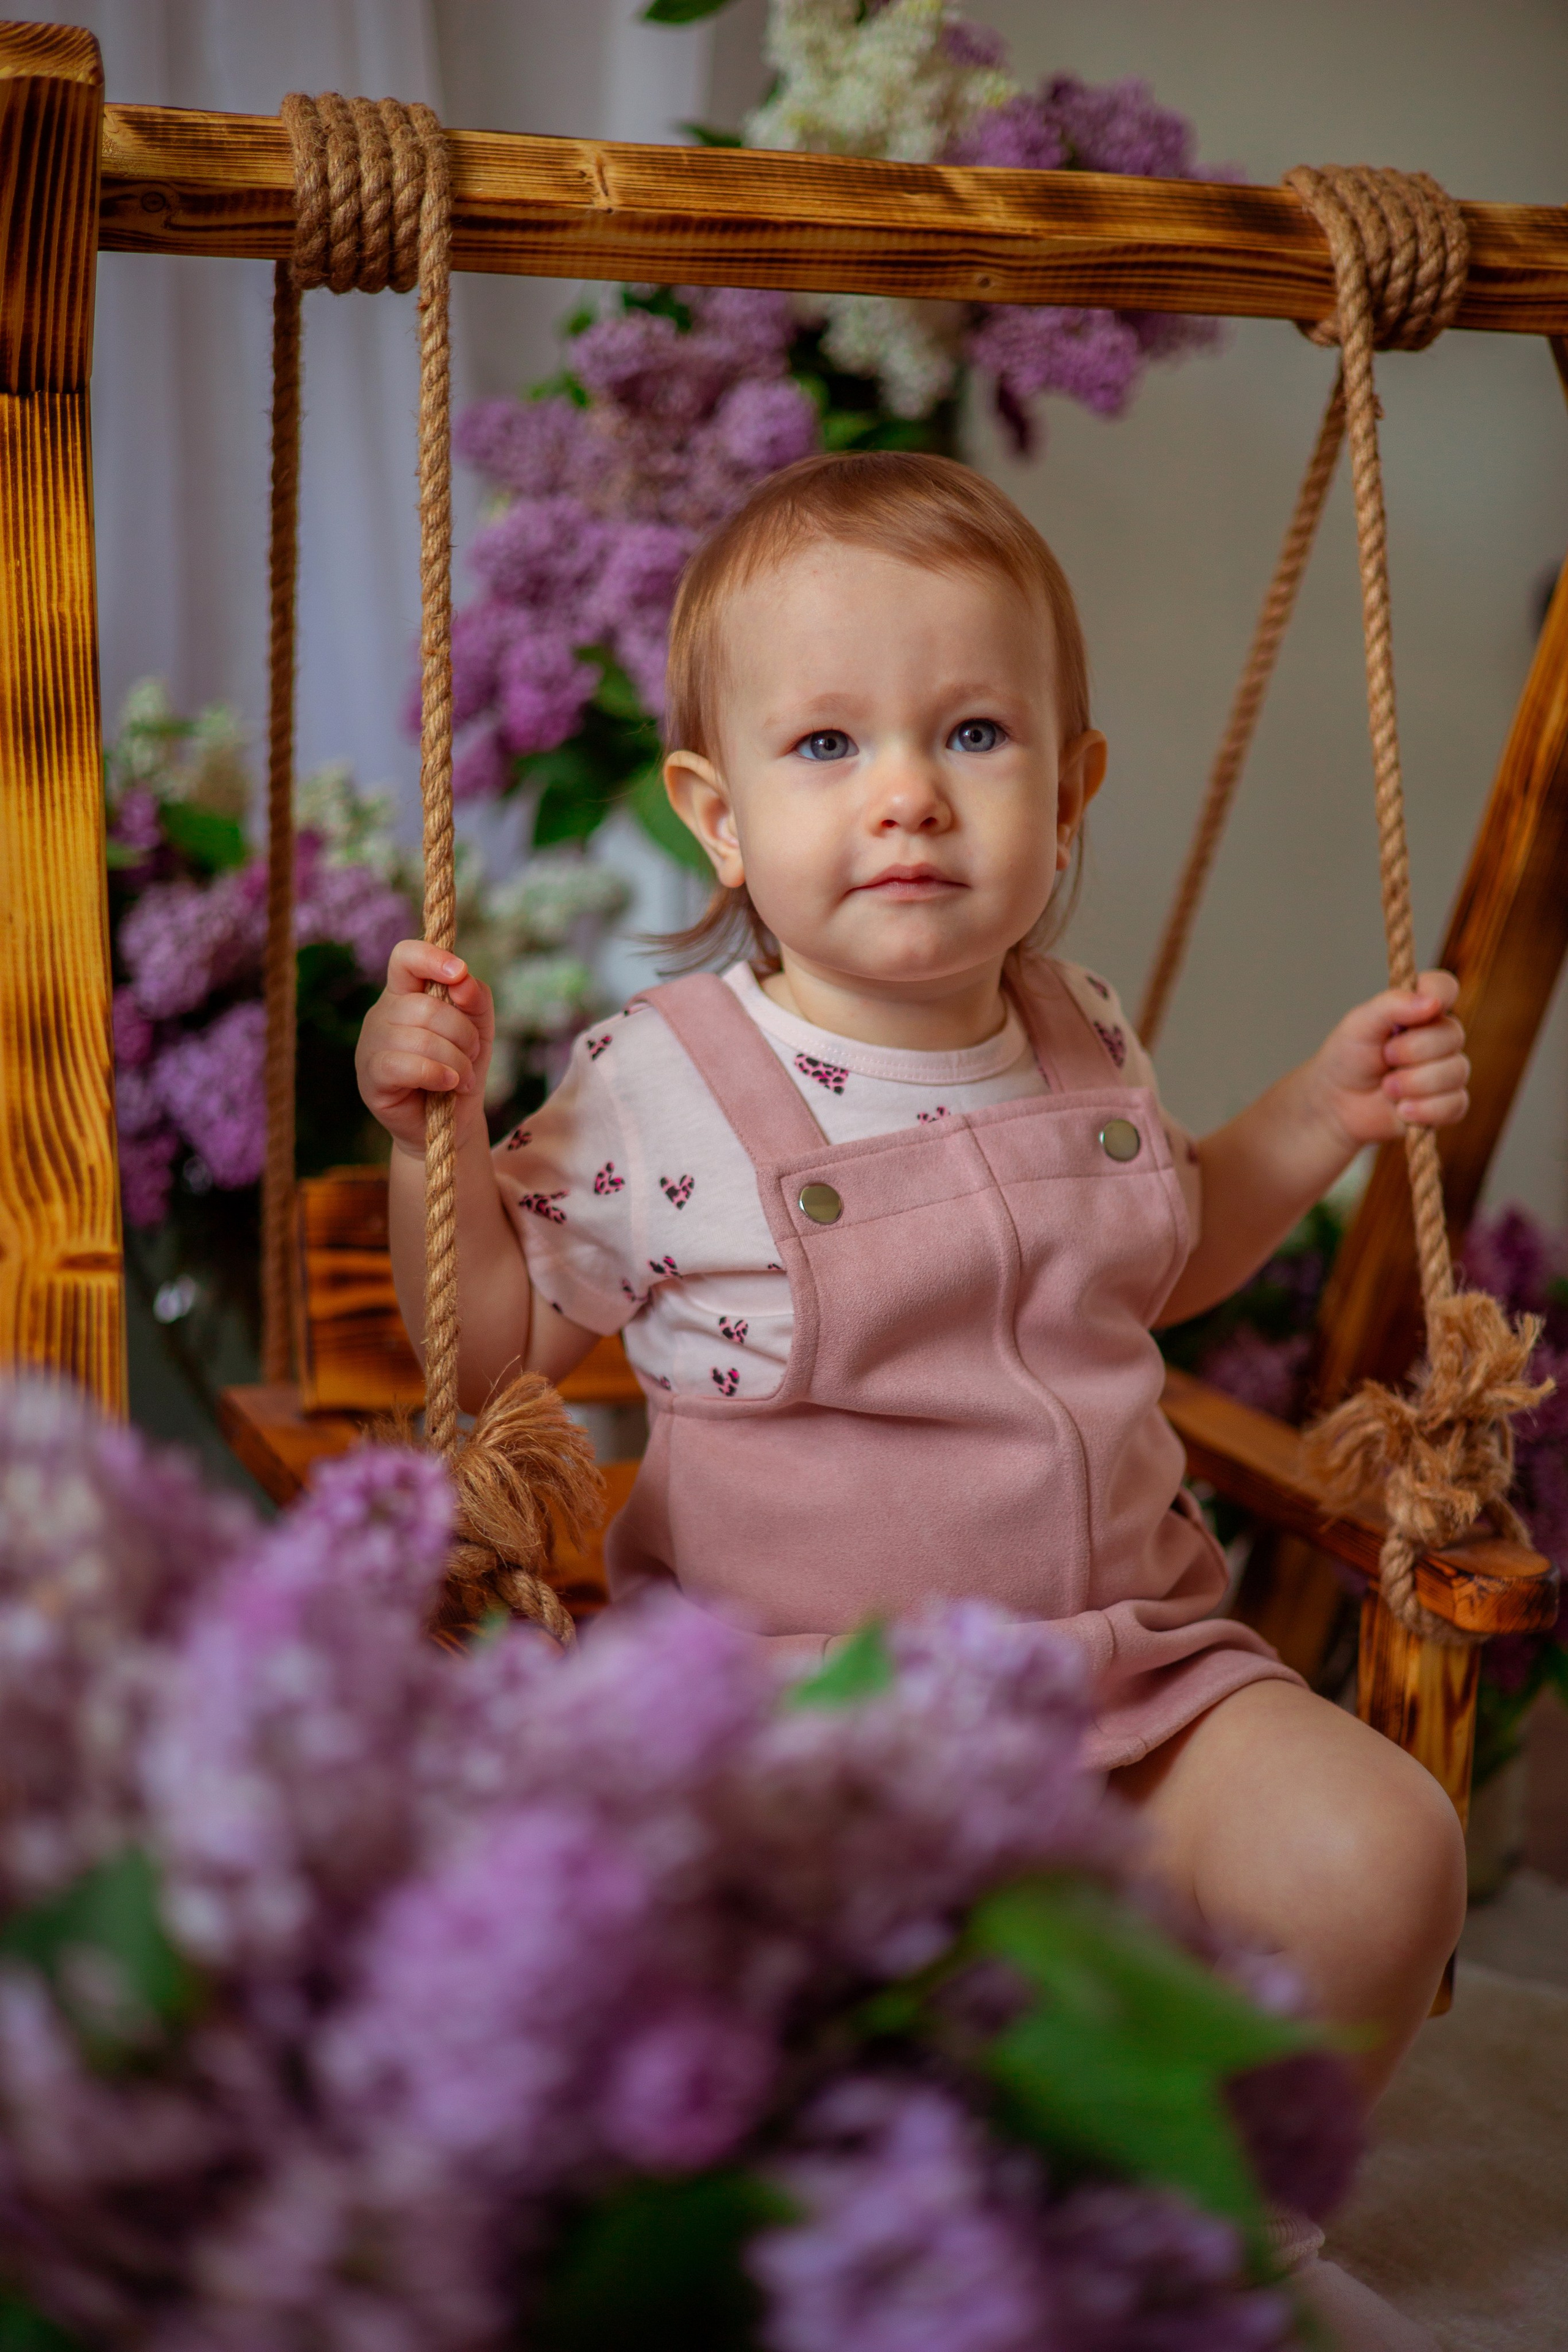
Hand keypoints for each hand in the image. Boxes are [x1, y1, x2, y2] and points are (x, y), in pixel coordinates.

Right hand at [355, 940, 493, 1155]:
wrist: (450, 1122)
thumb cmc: (460, 1067)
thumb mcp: (479, 1027)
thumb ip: (475, 997)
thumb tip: (461, 980)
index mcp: (405, 993)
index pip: (405, 957)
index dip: (431, 958)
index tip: (458, 972)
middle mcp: (383, 1013)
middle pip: (425, 1005)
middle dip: (462, 1033)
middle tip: (472, 1055)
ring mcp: (372, 1044)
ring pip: (419, 1037)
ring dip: (456, 1060)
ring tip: (463, 1077)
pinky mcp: (371, 1076)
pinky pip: (404, 1065)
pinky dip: (437, 1074)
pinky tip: (449, 1085)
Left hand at [1310, 969, 1469, 1150]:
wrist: (1335, 1105)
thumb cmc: (1347, 1059)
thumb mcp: (1359, 1024)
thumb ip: (1391, 1005)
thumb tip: (1433, 1003)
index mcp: (1419, 1010)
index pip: (1445, 988)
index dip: (1438, 994)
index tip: (1421, 1009)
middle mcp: (1438, 1037)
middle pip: (1454, 1034)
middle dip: (1413, 1050)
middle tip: (1385, 1057)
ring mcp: (1446, 1071)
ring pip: (1456, 1071)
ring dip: (1414, 1083)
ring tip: (1387, 1088)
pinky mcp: (1447, 1104)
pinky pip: (1456, 1104)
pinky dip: (1425, 1110)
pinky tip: (1402, 1110)